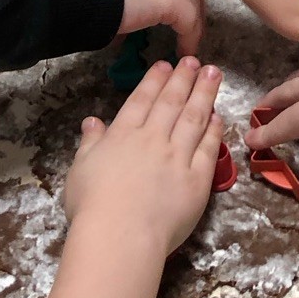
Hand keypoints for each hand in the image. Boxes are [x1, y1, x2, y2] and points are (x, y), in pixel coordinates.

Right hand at [64, 57, 222, 255]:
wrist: (120, 236)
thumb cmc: (92, 207)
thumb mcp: (80, 170)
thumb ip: (90, 143)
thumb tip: (92, 121)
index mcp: (123, 135)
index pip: (142, 99)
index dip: (155, 79)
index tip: (166, 64)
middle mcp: (153, 139)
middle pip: (172, 102)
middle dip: (184, 78)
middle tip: (196, 61)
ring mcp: (178, 157)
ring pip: (194, 117)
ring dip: (204, 93)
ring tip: (213, 74)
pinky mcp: (198, 179)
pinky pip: (208, 148)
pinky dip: (214, 130)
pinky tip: (218, 116)